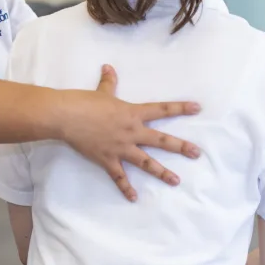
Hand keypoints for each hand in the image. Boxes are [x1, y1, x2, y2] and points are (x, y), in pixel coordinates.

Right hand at [57, 65, 201, 200]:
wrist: (67, 116)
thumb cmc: (85, 102)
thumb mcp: (101, 91)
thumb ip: (109, 81)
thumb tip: (108, 67)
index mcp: (132, 113)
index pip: (161, 110)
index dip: (180, 108)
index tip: (197, 108)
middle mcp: (131, 132)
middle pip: (161, 141)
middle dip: (180, 147)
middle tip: (197, 153)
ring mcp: (121, 148)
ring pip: (146, 162)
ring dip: (162, 172)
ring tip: (176, 181)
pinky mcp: (108, 160)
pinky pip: (119, 177)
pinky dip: (126, 188)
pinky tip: (134, 198)